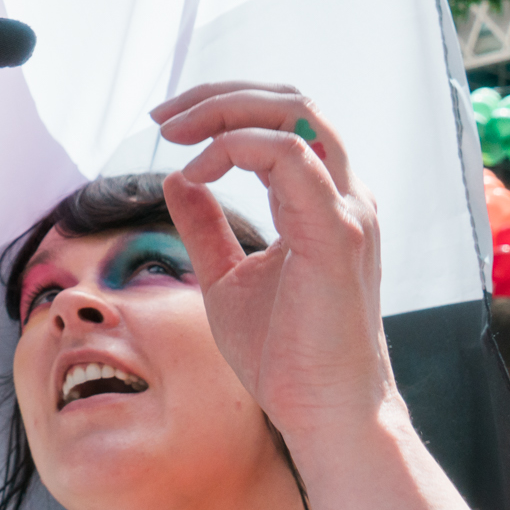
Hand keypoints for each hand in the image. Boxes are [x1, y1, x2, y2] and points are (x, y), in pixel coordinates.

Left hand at [151, 82, 393, 449]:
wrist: (322, 413)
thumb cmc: (284, 356)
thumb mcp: (226, 277)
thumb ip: (205, 226)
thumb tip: (178, 179)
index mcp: (322, 202)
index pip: (281, 122)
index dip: (222, 109)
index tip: (165, 126)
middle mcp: (343, 196)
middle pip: (291, 103)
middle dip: (220, 96)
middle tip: (163, 116)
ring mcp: (347, 210)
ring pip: (295, 114)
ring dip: (224, 110)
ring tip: (174, 132)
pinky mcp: (337, 233)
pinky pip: (290, 156)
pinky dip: (236, 148)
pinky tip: (199, 173)